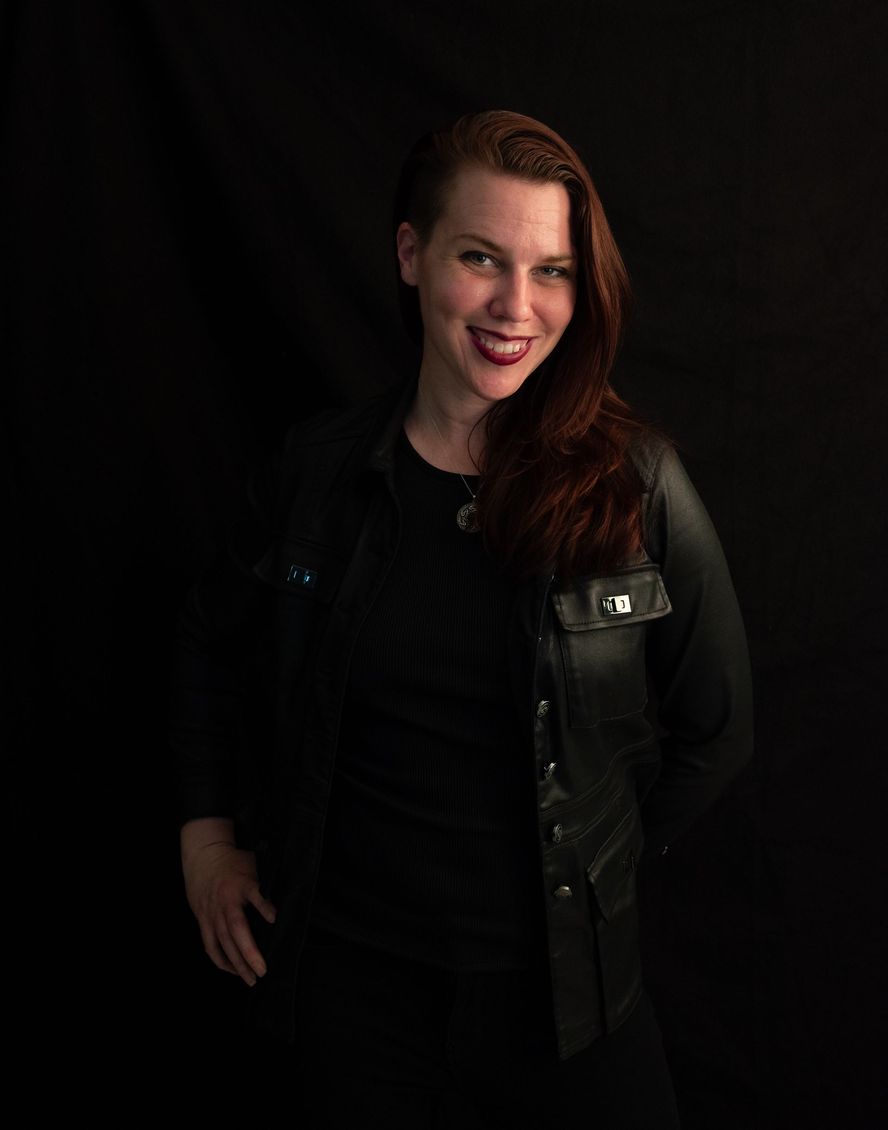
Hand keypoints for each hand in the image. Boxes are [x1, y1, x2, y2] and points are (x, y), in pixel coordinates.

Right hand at [181, 818, 276, 985]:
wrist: (204, 857)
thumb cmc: (235, 862)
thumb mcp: (254, 863)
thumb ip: (267, 881)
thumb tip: (291, 893)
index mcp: (242, 884)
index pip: (255, 895)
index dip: (264, 906)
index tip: (275, 919)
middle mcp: (226, 901)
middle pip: (236, 929)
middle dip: (249, 952)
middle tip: (263, 970)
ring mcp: (212, 912)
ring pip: (223, 942)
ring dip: (236, 963)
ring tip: (251, 979)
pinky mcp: (203, 920)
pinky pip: (210, 945)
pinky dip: (220, 960)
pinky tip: (232, 971)